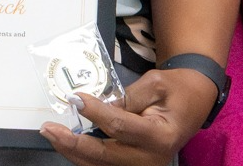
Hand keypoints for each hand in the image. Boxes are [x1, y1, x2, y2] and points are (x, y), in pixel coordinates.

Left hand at [39, 67, 217, 164]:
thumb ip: (128, 97)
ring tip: (52, 135)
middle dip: (73, 143)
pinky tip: (67, 144)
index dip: (95, 112)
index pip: (120, 126)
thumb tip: (99, 104)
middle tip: (49, 128)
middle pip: (105, 155)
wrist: (193, 104)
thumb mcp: (155, 84)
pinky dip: (84, 157)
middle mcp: (151, 160)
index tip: (75, 98)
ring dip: (73, 152)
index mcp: (160, 136)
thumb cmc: (176, 90)